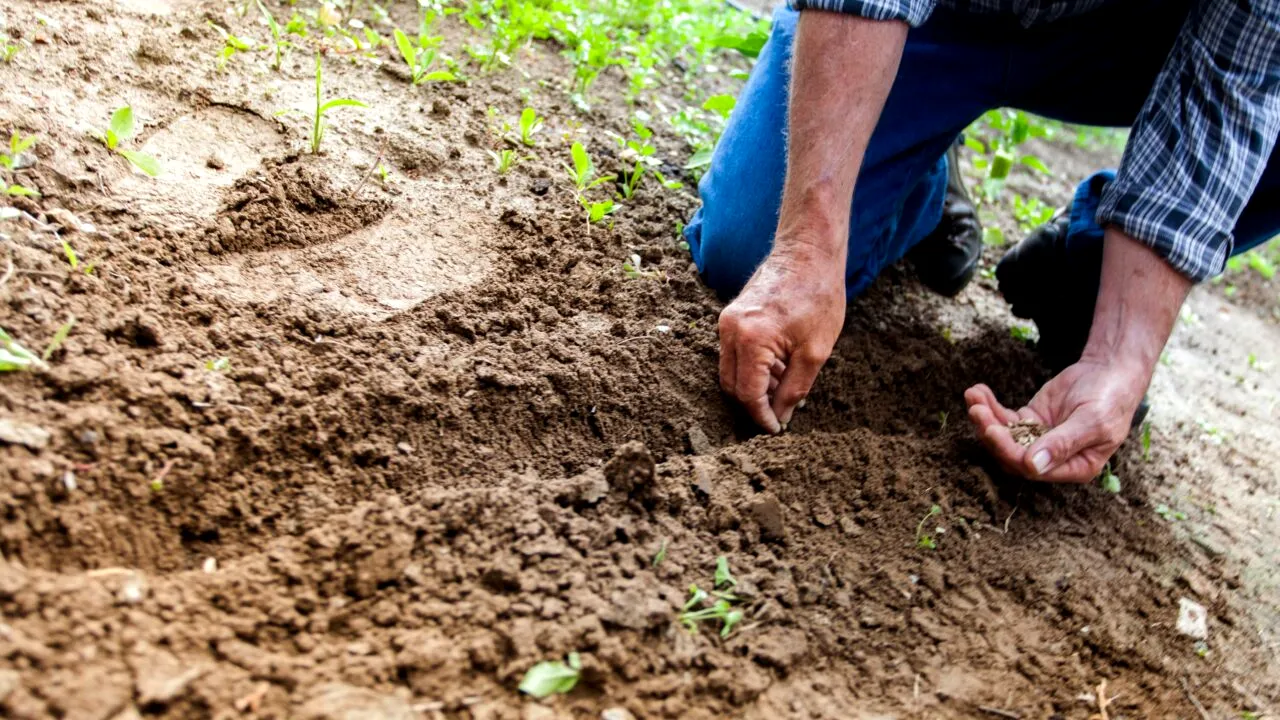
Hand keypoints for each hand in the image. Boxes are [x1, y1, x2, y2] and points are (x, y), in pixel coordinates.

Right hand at [718, 248, 845, 432]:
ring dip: (754, 386)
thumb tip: (781, 417)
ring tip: (786, 386)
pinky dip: (752, 367)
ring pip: (731, 371)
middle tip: (781, 413)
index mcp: (751, 339)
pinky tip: (779, 367)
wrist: (808, 252)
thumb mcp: (815, 352)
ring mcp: (727, 321)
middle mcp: (730, 330)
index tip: (776, 429)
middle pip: (732, 385)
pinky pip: (734, 353)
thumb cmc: (818, 296)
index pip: (748, 394)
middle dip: (754, 404)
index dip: (761, 417)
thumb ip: (794, 389)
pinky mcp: (731, 316)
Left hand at [964, 357, 1147, 481]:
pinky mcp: (1030, 420)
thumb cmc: (1110, 399)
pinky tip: (977, 391)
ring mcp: (1038, 439)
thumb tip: (1033, 466)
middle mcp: (1053, 459)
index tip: (993, 430)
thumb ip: (1063, 444)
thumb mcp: (1092, 421)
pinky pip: (1004, 418)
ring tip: (972, 396)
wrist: (1110, 371)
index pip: (1033, 469)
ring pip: (1004, 436)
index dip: (1009, 452)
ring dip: (985, 418)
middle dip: (991, 433)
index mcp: (1074, 467)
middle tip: (976, 410)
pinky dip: (990, 406)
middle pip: (1012, 454)